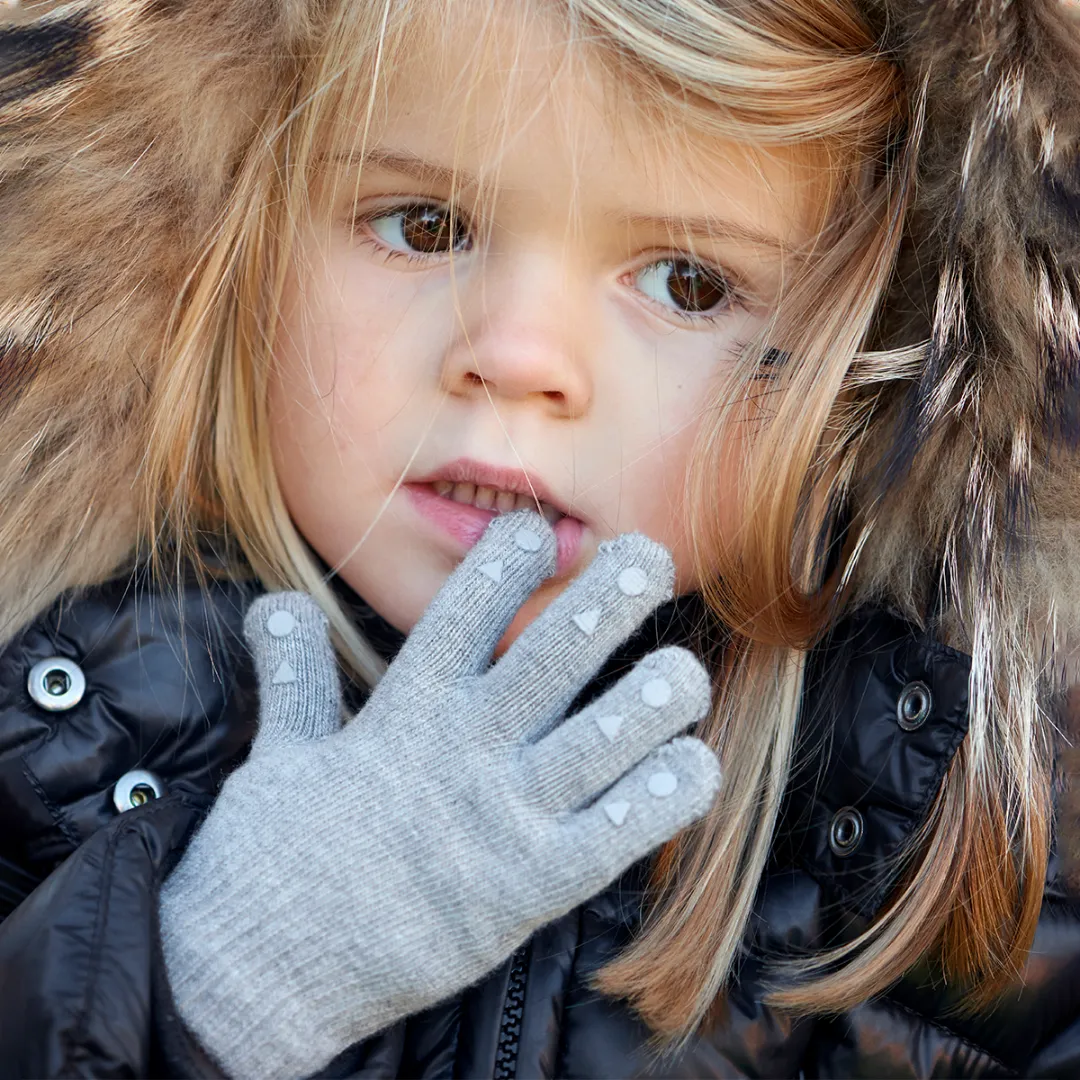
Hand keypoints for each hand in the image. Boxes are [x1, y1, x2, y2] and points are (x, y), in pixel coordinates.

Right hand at [159, 511, 720, 1079]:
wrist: (265, 971)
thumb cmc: (274, 857)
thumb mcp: (280, 751)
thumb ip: (294, 672)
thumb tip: (274, 605)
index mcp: (403, 711)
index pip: (464, 612)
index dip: (505, 561)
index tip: (538, 531)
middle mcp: (461, 750)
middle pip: (551, 656)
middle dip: (608, 598)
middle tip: (650, 556)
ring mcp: (500, 819)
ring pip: (602, 738)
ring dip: (654, 698)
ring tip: (686, 671)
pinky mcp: (529, 889)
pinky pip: (615, 834)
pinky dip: (661, 799)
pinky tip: (691, 767)